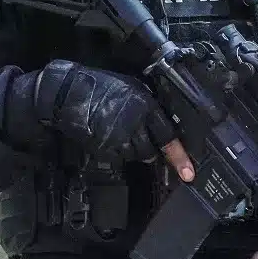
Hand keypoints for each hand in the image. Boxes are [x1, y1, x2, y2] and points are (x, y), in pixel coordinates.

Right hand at [33, 60, 191, 176]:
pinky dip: (118, 151)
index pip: (168, 136)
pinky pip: (119, 157)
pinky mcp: (104, 150)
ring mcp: (118, 140)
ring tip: (121, 130)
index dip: (179, 155)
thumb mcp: (132, 88)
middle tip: (141, 137)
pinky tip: (110, 135)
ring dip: (134, 148)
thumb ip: (148, 105)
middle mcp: (134, 126)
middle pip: (152, 151)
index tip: (188, 171)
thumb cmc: (99, 86)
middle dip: (151, 148)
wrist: (69, 94)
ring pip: (136, 155)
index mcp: (145, 107)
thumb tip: (161, 120)